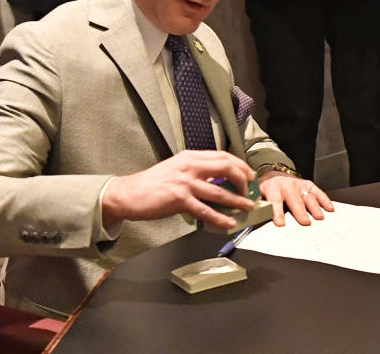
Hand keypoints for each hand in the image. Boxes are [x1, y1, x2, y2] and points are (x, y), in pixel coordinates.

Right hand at [101, 150, 256, 230]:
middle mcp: (190, 166)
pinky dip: (220, 218)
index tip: (249, 175)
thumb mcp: (177, 169)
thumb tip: (218, 180)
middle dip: (243, 180)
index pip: (223, 156)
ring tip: (248, 207)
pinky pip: (205, 211)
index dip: (240, 165)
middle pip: (226, 169)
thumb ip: (197, 171)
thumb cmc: (153, 183)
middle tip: (251, 190)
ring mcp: (185, 183)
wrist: (129, 193)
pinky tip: (229, 222)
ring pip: (220, 192)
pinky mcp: (179, 200)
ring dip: (237, 201)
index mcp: (190, 157)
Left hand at [258, 172, 333, 226]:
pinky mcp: (308, 184)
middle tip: (305, 222)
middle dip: (300, 212)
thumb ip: (257, 205)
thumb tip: (251, 216)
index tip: (281, 223)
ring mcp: (299, 184)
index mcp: (273, 188)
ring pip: (308, 196)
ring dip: (314, 207)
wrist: (274, 174)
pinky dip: (325, 200)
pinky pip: (318, 192)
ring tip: (319, 217)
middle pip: (295, 200)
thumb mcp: (257, 194)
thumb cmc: (266, 189)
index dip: (277, 212)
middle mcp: (287, 185)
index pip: (275, 201)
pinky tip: (330, 209)